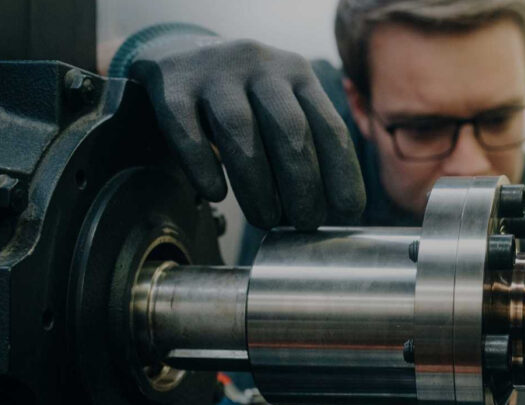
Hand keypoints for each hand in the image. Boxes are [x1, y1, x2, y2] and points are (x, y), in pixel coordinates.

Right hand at [129, 38, 364, 229]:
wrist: (178, 55)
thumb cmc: (243, 99)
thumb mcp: (283, 106)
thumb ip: (307, 145)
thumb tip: (329, 209)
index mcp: (298, 74)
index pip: (330, 127)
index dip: (342, 173)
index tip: (349, 212)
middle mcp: (261, 65)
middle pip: (290, 129)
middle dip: (303, 184)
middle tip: (306, 223)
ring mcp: (214, 71)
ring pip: (240, 129)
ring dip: (257, 184)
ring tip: (266, 221)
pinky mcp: (170, 82)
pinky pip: (186, 128)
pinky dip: (202, 165)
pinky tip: (215, 194)